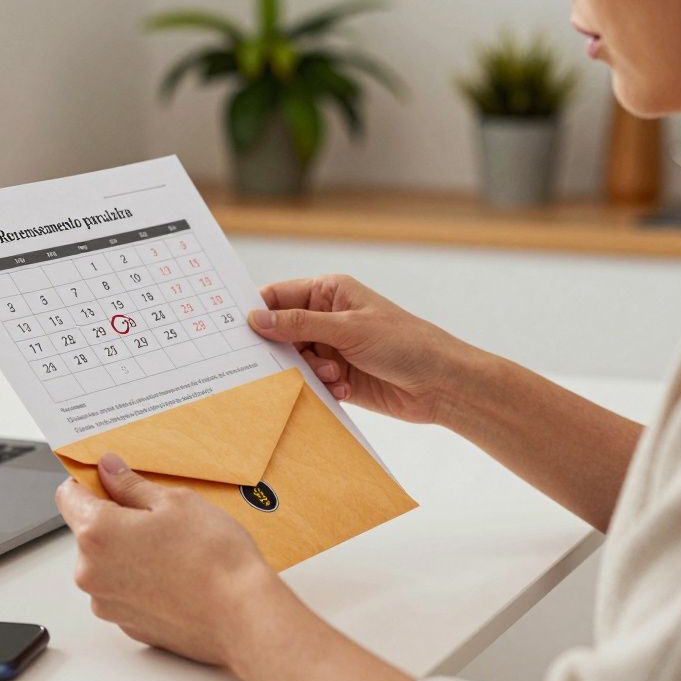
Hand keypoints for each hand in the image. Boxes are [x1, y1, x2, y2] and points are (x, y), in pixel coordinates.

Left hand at [55, 454, 279, 665]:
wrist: (242, 617)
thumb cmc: (213, 558)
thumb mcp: (175, 502)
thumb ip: (131, 485)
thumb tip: (109, 469)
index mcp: (96, 533)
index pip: (69, 495)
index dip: (90, 482)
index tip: (112, 480)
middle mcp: (90, 572)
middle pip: (89, 532)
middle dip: (116, 520)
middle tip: (160, 517)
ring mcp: (106, 603)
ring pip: (106, 563)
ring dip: (128, 552)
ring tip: (173, 550)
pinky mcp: (126, 624)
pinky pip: (123, 590)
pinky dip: (140, 580)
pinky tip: (175, 575)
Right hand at [250, 274, 475, 424]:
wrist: (441, 384)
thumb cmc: (404, 343)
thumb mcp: (348, 328)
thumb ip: (299, 324)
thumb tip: (255, 319)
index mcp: (328, 292)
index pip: (278, 296)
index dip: (257, 312)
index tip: (239, 331)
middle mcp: (327, 318)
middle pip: (281, 333)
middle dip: (284, 350)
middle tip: (290, 361)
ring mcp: (332, 348)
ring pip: (294, 362)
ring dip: (309, 372)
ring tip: (334, 374)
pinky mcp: (338, 377)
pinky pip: (311, 383)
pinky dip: (322, 387)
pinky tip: (345, 388)